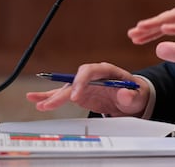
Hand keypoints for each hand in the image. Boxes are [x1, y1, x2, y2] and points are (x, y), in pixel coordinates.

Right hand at [26, 62, 148, 116]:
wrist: (133, 99)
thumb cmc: (135, 94)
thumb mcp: (137, 95)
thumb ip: (131, 95)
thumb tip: (124, 93)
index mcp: (107, 71)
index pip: (90, 71)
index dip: (81, 82)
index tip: (75, 96)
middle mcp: (93, 76)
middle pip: (74, 80)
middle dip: (63, 92)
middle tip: (52, 104)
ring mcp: (85, 85)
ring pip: (66, 88)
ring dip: (52, 95)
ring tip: (36, 100)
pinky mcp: (80, 94)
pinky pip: (64, 95)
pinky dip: (51, 98)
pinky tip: (37, 101)